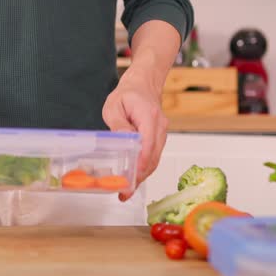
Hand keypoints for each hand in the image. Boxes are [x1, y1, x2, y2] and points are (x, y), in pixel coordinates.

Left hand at [102, 67, 168, 201]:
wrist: (144, 83)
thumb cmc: (128, 93)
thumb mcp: (114, 106)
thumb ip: (118, 124)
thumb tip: (123, 142)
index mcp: (148, 116)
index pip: (148, 145)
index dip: (140, 164)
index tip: (130, 178)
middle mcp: (159, 126)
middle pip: (153, 157)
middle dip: (140, 177)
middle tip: (125, 192)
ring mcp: (162, 133)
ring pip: (154, 159)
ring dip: (142, 175)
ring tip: (127, 190)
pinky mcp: (159, 138)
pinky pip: (153, 155)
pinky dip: (144, 168)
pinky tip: (134, 177)